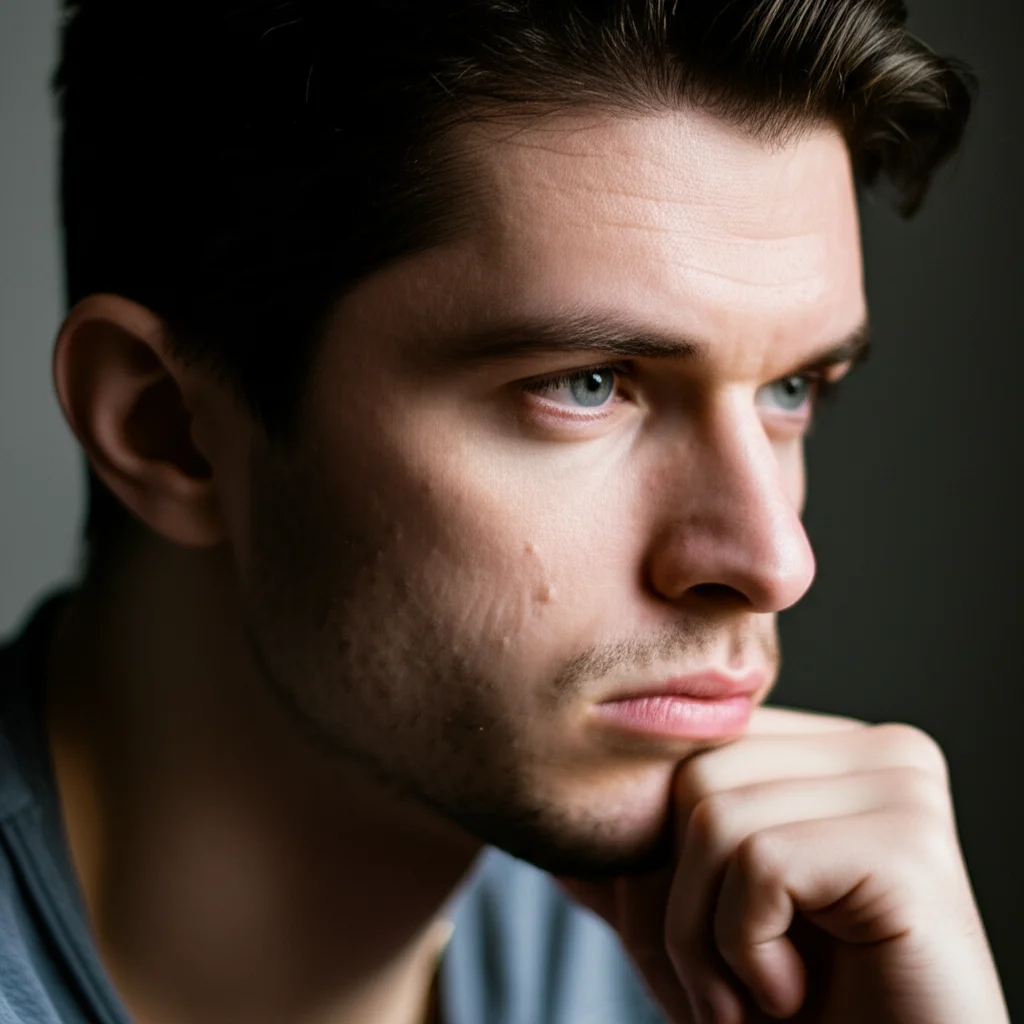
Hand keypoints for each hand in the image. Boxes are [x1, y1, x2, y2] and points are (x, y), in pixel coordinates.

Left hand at [560, 707, 1007, 1022]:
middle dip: (676, 900)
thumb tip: (554, 838)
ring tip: (758, 997)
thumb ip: (639, 869)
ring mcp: (901, 788)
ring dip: (705, 937)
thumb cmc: (802, 1015)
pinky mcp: (907, 845)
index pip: (695, 749)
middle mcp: (879, 750)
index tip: (696, 942)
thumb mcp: (699, 929)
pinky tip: (792, 998)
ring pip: (714, 815)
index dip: (663, 851)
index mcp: (837, 749)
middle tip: (722, 988)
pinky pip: (758, 864)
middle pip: (695, 775)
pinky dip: (745, 951)